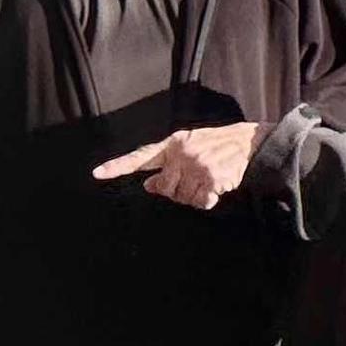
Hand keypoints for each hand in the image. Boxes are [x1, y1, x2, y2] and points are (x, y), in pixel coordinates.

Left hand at [93, 123, 263, 209]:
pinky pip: (200, 202)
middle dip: (175, 191)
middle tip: (192, 181)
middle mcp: (181, 154)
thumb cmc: (216, 146)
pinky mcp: (210, 179)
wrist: (248, 143)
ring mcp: (196, 166)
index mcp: (172, 143)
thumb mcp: (189, 146)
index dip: (117, 167)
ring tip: (206, 181)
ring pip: (181, 198)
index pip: (139, 157)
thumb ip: (166, 163)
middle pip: (163, 188)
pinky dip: (207, 200)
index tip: (97, 174)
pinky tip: (215, 187)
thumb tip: (148, 185)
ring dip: (193, 196)